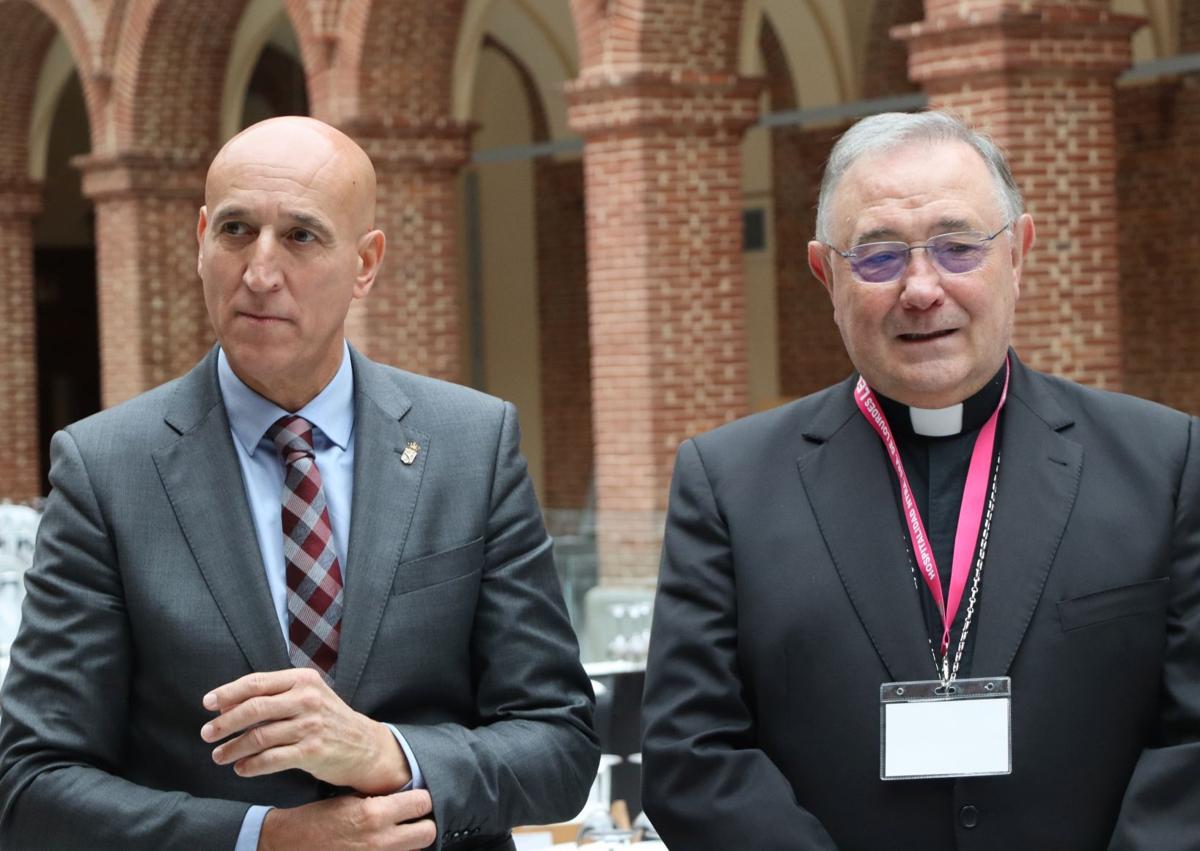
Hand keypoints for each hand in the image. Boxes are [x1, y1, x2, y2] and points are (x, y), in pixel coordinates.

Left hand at [201, 668, 409, 793]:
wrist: (364, 744)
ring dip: (233, 748)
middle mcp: (307, 699)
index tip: (208, 704)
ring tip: (219, 755)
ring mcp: (311, 726)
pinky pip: (272, 759)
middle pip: (255, 708)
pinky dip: (251, 766)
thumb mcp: (309, 695)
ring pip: (260, 736)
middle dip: (225, 722)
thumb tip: (229, 703)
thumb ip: (276, 694)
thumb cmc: (328, 719)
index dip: (228, 693)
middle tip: (207, 733)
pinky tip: (241, 769)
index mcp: (303, 679)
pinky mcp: (312, 751)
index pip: (257, 683)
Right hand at [258, 790, 436, 850]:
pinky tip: (384, 846)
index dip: (421, 799)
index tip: (417, 799)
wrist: (288, 844)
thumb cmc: (316, 820)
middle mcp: (379, 839)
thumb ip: (380, 800)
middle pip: (427, 832)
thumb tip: (406, 796)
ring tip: (396, 833)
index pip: (422, 803)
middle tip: (413, 818)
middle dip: (423, 823)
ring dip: (410, 842)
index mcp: (373, 813)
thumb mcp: (349, 800)